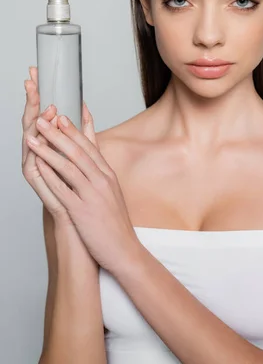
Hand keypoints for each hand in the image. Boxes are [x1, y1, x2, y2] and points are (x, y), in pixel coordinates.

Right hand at [22, 66, 70, 223]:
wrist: (79, 214)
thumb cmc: (79, 183)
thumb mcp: (83, 149)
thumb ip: (82, 128)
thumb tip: (84, 106)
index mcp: (46, 140)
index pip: (40, 110)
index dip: (38, 92)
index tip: (36, 72)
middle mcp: (36, 149)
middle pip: (31, 118)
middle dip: (31, 99)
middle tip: (31, 81)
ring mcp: (32, 161)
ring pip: (29, 135)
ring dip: (35, 119)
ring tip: (44, 105)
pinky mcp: (34, 177)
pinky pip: (32, 158)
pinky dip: (36, 145)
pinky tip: (37, 133)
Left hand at [25, 107, 140, 273]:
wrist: (124, 250)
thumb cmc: (116, 224)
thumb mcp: (112, 193)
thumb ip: (101, 175)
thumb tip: (93, 161)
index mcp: (108, 175)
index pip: (89, 146)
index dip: (74, 129)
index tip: (62, 116)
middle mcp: (101, 180)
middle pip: (77, 150)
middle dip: (58, 133)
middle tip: (43, 119)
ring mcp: (92, 194)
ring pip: (68, 165)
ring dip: (48, 149)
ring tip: (34, 136)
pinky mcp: (81, 210)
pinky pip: (62, 188)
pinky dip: (49, 173)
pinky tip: (38, 164)